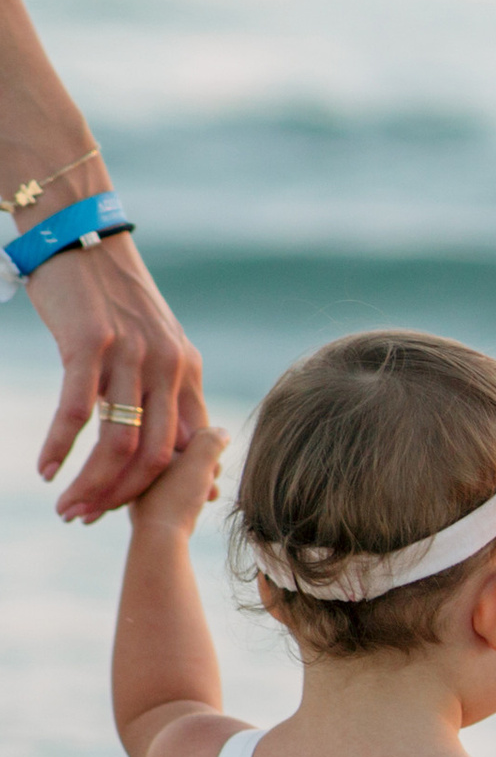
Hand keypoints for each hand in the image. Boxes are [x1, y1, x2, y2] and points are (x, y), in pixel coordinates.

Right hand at [29, 235, 208, 522]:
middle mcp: (166, 367)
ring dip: (92, 483)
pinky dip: (60, 445)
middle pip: (156, 456)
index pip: (188, 447)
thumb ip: (170, 399)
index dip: (167, 489)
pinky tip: (45, 467)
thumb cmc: (112, 300)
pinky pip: (77, 410)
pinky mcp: (89, 345)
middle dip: (124, 497)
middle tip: (90, 520)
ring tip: (67, 506)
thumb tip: (187, 456)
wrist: (79, 236)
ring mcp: (130, 356)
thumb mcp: (155, 348)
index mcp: (186, 372)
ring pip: (119, 442)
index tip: (143, 517)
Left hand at [128, 424, 226, 537]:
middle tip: (213, 475)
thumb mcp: (199, 461)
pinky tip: (202, 501)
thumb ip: (211, 442)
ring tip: (210, 493)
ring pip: (182, 472)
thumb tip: (221, 432)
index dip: (205, 444)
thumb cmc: (177, 497)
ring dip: (202, 480)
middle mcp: (137, 460)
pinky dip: (192, 493)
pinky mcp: (149, 500)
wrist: (160, 538)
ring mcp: (142, 481)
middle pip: (184, 453)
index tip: (213, 459)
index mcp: (144, 443)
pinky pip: (177, 489)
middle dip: (205, 464)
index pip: (183, 434)